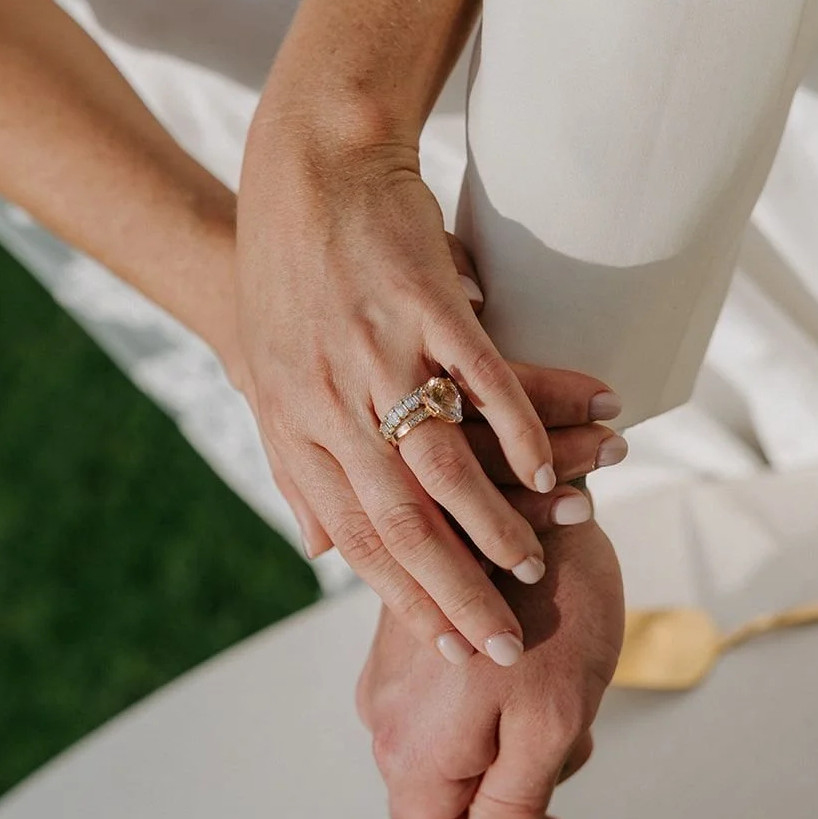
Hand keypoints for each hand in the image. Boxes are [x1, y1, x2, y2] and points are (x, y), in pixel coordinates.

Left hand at [235, 123, 621, 664]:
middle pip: (398, 520)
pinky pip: (480, 380)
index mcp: (295, 426)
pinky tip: (547, 468)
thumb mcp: (271, 382)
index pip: (356, 536)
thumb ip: (298, 468)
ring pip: (441, 462)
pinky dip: (518, 429)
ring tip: (536, 566)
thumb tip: (319, 551)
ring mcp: (378, 351)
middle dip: (454, 591)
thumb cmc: (289, 283)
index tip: (449, 647)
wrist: (307, 171)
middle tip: (502, 645)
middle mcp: (330, 401)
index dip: (404, 597)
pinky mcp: (424, 301)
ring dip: (493, 523)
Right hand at [355, 510, 624, 818]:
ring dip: (515, 738)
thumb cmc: (554, 609)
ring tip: (566, 683)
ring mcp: (391, 674)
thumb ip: (517, 800)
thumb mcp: (554, 722)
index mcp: (414, 752)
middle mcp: (385, 716)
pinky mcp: (406, 637)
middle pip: (447, 798)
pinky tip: (541, 655)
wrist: (534, 495)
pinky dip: (499, 696)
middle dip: (517, 785)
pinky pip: (449, 698)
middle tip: (576, 736)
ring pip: (454, 748)